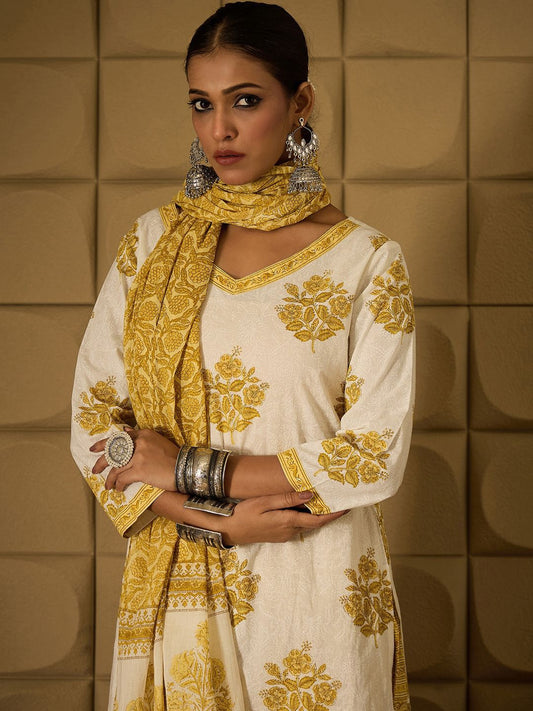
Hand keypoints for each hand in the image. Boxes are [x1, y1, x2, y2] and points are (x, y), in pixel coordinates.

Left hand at [90, 427, 178, 491]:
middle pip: (113, 452)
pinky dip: (118, 485)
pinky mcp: (140, 470)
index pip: (118, 438)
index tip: (94, 449)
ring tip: (107, 486)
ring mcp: (139, 456)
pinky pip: (123, 478)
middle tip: (94, 470)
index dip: (103, 444)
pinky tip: (118, 489)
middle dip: (101, 462)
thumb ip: (141, 437)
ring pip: (116, 468)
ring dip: (110, 479)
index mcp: (143, 434)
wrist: (185, 467)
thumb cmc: (174, 457)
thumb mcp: (158, 440)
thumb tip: (126, 430)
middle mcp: (140, 443)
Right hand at [219, 490, 346, 545]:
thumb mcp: (265, 502)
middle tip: (340, 501)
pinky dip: (305, 517)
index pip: (317, 519)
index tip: (347, 507)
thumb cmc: (245, 513)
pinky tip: (305, 507)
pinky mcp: (279, 535)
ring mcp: (284, 535)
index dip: (334, 514)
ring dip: (317, 515)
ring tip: (326, 501)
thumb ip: (287, 499)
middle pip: (314, 523)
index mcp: (288, 522)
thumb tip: (310, 495)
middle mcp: (289, 531)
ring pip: (306, 524)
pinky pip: (297, 525)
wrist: (230, 530)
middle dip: (328, 514)